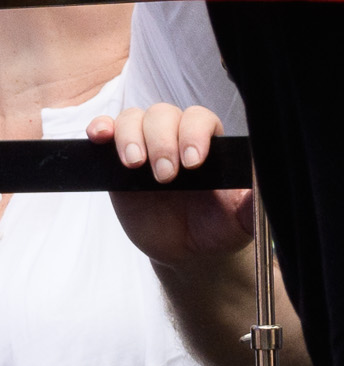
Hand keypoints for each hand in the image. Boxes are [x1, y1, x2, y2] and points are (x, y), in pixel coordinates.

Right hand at [104, 105, 246, 261]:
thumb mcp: (244, 217)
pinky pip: (106, 131)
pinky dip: (100, 128)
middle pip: (163, 114)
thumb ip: (256, 200)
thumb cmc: (219, 228)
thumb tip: (266, 179)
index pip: (199, 119)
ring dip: (130, 137)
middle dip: (161, 142)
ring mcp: (145, 147)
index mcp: (210, 144)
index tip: (194, 162)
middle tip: (166, 177)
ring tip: (135, 165)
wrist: (188, 251)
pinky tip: (100, 137)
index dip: (193, 134)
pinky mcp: (117, 162)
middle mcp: (177, 138)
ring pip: (133, 118)